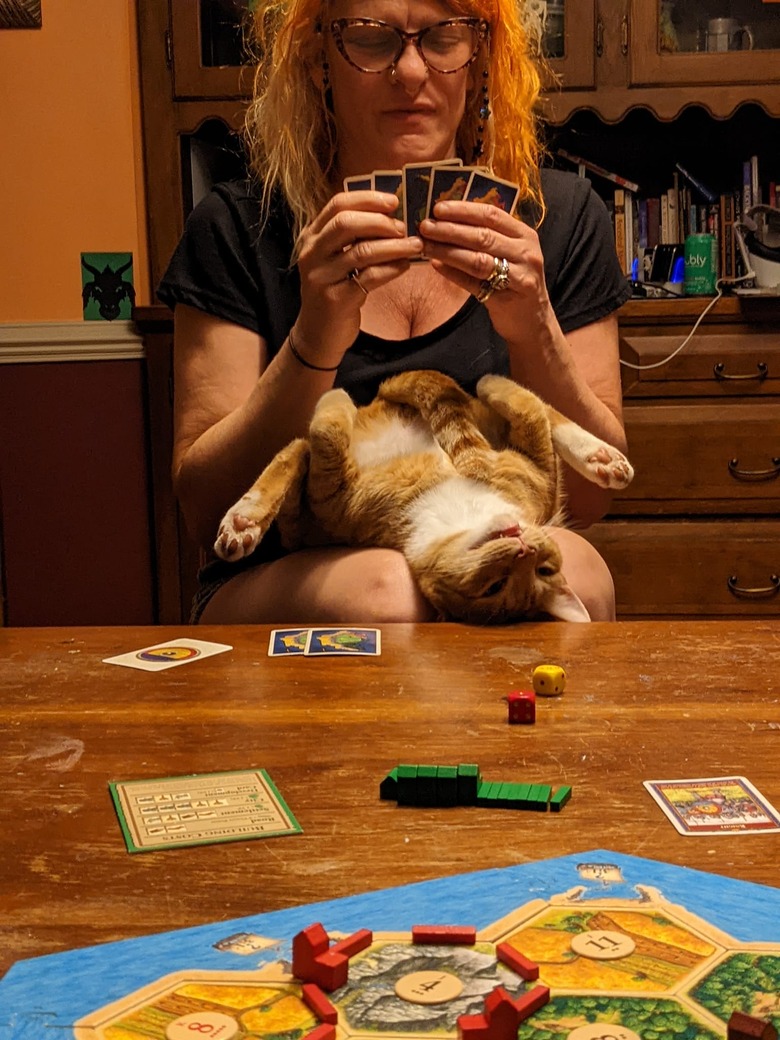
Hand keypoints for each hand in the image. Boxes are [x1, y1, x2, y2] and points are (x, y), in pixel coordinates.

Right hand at [294, 190, 423, 365]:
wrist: (318, 334)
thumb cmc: (334, 290)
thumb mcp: (335, 259)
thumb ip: (353, 237)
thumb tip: (391, 215)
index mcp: (312, 237)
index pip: (337, 205)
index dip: (368, 199)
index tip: (394, 202)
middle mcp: (312, 254)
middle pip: (346, 223)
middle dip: (381, 222)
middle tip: (404, 228)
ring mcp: (321, 277)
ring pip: (362, 251)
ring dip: (394, 246)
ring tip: (415, 245)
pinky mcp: (336, 300)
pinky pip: (370, 278)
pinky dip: (392, 269)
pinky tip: (405, 265)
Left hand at [418, 200, 552, 346]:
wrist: (532, 322)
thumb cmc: (514, 282)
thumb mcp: (508, 253)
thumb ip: (486, 237)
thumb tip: (446, 221)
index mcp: (524, 235)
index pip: (491, 215)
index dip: (463, 210)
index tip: (438, 208)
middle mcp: (526, 252)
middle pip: (483, 236)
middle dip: (450, 229)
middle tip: (425, 227)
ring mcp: (520, 276)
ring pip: (478, 260)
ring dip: (448, 251)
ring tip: (426, 246)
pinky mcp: (508, 299)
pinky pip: (475, 284)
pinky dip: (454, 274)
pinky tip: (436, 266)